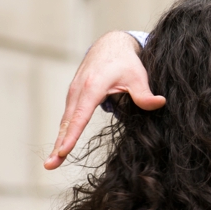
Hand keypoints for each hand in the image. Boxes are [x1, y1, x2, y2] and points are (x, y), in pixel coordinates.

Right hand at [44, 31, 164, 169]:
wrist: (110, 44)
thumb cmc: (125, 61)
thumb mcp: (138, 76)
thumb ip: (145, 93)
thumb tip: (160, 103)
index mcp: (92, 87)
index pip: (79, 116)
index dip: (71, 135)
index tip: (63, 151)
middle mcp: (78, 90)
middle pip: (67, 122)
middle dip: (58, 145)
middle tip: (50, 165)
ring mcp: (74, 92)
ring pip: (65, 121)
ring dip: (59, 141)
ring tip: (53, 162)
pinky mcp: (74, 95)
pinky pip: (67, 116)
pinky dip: (63, 131)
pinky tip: (61, 146)